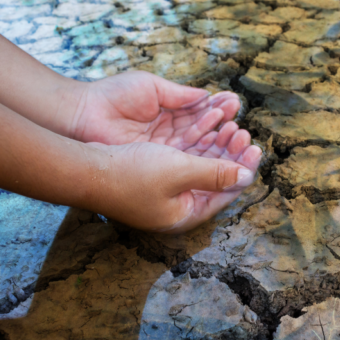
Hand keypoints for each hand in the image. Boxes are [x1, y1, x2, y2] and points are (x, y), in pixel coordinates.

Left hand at [70, 71, 241, 150]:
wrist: (82, 115)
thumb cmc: (112, 96)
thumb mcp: (151, 88)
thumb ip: (180, 95)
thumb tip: (207, 96)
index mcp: (168, 113)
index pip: (200, 114)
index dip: (218, 110)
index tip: (235, 104)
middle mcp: (169, 135)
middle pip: (204, 134)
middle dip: (224, 129)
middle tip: (240, 125)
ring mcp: (163, 152)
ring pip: (198, 149)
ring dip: (218, 143)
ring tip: (236, 134)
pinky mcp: (156, 165)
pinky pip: (185, 162)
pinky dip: (203, 155)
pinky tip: (219, 147)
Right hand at [87, 125, 261, 232]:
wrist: (83, 169)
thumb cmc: (130, 174)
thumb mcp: (179, 171)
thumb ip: (215, 173)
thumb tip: (247, 177)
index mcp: (186, 214)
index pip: (226, 193)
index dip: (244, 169)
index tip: (256, 147)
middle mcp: (178, 206)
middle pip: (216, 179)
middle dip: (231, 154)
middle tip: (243, 132)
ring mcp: (164, 193)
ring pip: (200, 166)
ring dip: (215, 145)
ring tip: (229, 124)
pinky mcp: (153, 177)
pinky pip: (184, 159)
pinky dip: (197, 143)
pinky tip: (206, 126)